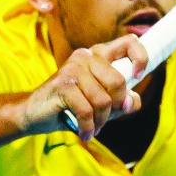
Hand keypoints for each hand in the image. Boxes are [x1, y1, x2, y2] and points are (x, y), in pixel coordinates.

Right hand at [24, 35, 147, 140]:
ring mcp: (73, 68)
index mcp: (98, 54)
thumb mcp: (103, 104)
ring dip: (100, 121)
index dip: (141, 59)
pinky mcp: (62, 84)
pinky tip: (84, 133)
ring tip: (92, 127)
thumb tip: (131, 102)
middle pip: (118, 82)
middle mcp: (86, 56)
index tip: (138, 76)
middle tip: (104, 119)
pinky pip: (87, 110)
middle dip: (116, 108)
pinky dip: (88, 127)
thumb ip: (123, 101)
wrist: (35, 113)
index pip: (129, 42)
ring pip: (103, 100)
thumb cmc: (72, 107)